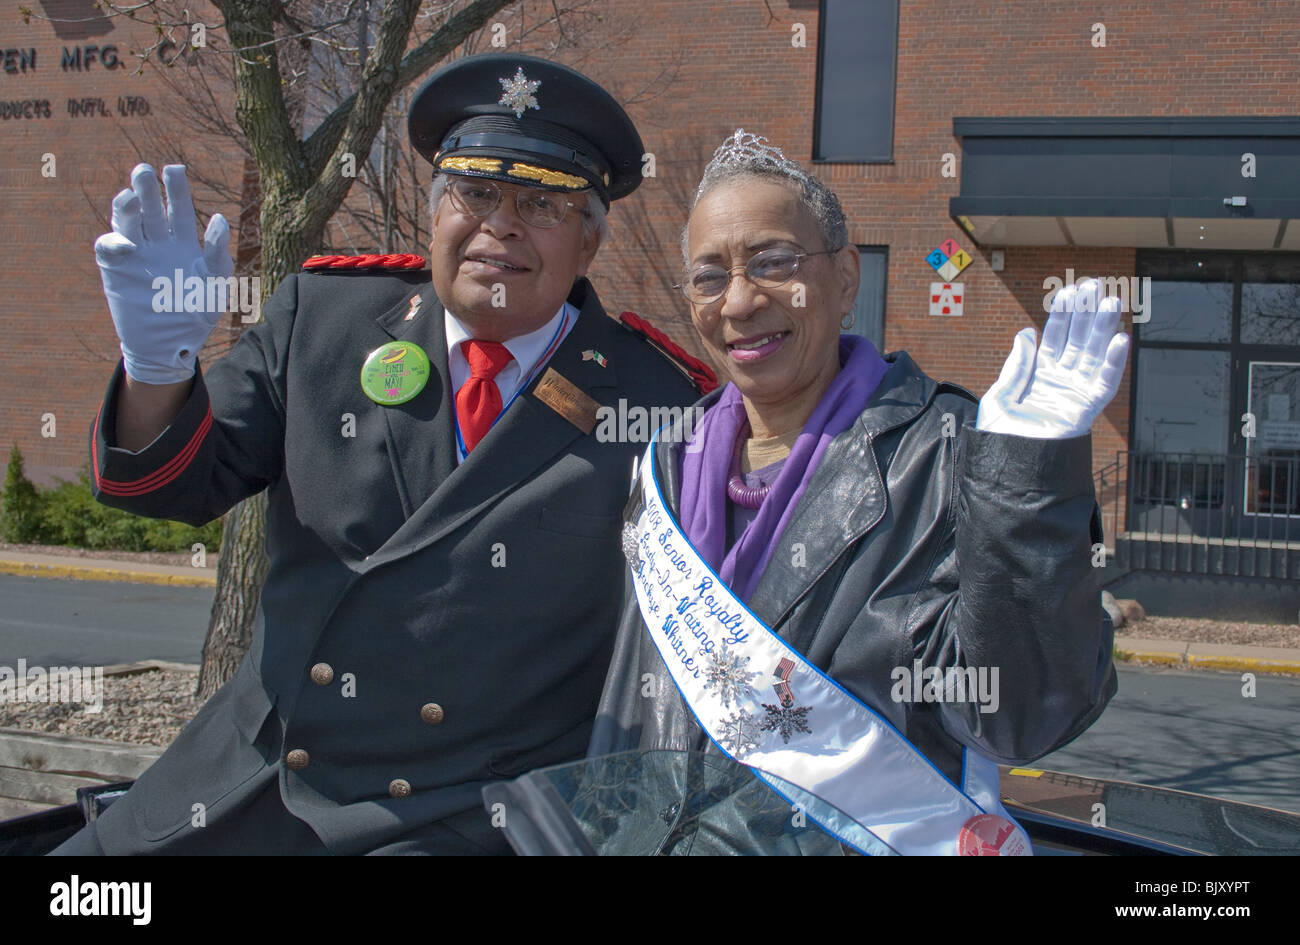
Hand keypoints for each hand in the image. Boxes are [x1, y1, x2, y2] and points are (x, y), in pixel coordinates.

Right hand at [95, 163, 232, 383]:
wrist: (171, 346)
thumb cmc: (197, 315)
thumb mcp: (215, 284)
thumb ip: (217, 252)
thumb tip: (219, 219)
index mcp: (183, 243)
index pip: (178, 208)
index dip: (176, 188)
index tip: (174, 169)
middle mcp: (158, 244)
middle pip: (150, 208)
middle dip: (147, 188)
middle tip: (144, 171)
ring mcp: (136, 255)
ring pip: (128, 222)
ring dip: (126, 206)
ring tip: (131, 194)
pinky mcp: (117, 270)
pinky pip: (109, 247)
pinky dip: (114, 241)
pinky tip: (127, 244)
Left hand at [976, 278, 1129, 438]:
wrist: (1009, 468)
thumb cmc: (1000, 437)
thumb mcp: (1000, 397)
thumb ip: (1016, 367)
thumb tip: (1026, 333)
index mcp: (1039, 376)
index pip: (1054, 338)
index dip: (1062, 314)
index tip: (1068, 291)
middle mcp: (1061, 382)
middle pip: (1077, 340)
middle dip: (1086, 313)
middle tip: (1094, 285)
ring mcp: (1076, 394)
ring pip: (1094, 355)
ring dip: (1103, 329)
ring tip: (1111, 301)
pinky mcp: (1086, 411)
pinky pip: (1104, 384)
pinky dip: (1113, 363)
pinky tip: (1120, 338)